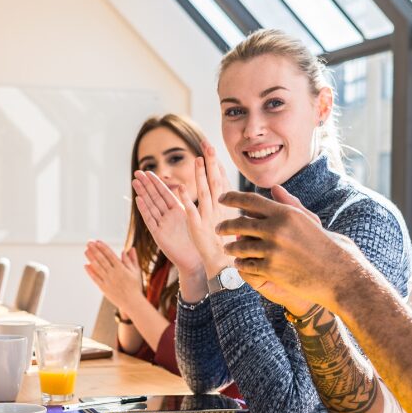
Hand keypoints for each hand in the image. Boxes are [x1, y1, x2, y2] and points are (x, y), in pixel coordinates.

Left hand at [83, 241, 147, 315]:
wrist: (132, 302)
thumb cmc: (135, 286)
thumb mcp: (136, 272)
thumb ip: (132, 260)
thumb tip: (130, 249)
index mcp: (121, 268)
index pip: (110, 255)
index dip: (103, 247)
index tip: (97, 241)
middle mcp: (113, 273)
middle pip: (102, 259)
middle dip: (94, 250)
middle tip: (88, 242)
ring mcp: (107, 281)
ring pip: (97, 267)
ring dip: (90, 258)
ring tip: (85, 251)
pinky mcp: (103, 288)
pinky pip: (95, 278)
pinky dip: (90, 271)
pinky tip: (86, 265)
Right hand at [131, 172, 201, 273]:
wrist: (195, 259)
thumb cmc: (197, 240)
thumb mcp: (193, 218)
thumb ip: (187, 204)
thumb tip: (184, 187)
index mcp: (177, 211)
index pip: (165, 193)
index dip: (156, 182)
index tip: (148, 172)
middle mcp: (168, 216)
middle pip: (155, 197)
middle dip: (146, 185)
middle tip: (137, 172)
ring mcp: (162, 225)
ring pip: (151, 206)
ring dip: (143, 194)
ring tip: (134, 182)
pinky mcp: (158, 235)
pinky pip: (150, 220)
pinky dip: (144, 210)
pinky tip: (138, 199)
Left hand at [185, 143, 237, 274]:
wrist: (226, 267)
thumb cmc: (230, 244)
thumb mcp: (231, 220)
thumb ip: (227, 203)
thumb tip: (224, 189)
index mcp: (228, 207)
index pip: (222, 180)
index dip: (216, 164)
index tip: (210, 148)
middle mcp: (220, 209)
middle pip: (216, 181)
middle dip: (211, 162)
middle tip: (206, 145)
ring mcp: (210, 218)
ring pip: (205, 193)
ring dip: (200, 176)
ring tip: (196, 159)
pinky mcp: (199, 229)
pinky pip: (192, 212)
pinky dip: (186, 200)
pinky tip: (181, 188)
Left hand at [216, 185, 364, 313]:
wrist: (340, 275)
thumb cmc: (327, 245)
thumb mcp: (309, 220)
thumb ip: (289, 203)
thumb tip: (273, 188)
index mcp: (286, 213)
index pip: (250, 201)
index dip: (232, 198)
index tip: (222, 198)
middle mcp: (276, 229)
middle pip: (239, 224)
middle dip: (225, 226)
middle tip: (218, 228)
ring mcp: (272, 250)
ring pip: (240, 247)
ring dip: (231, 248)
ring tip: (228, 248)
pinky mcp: (271, 270)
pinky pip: (247, 265)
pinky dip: (241, 264)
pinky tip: (239, 263)